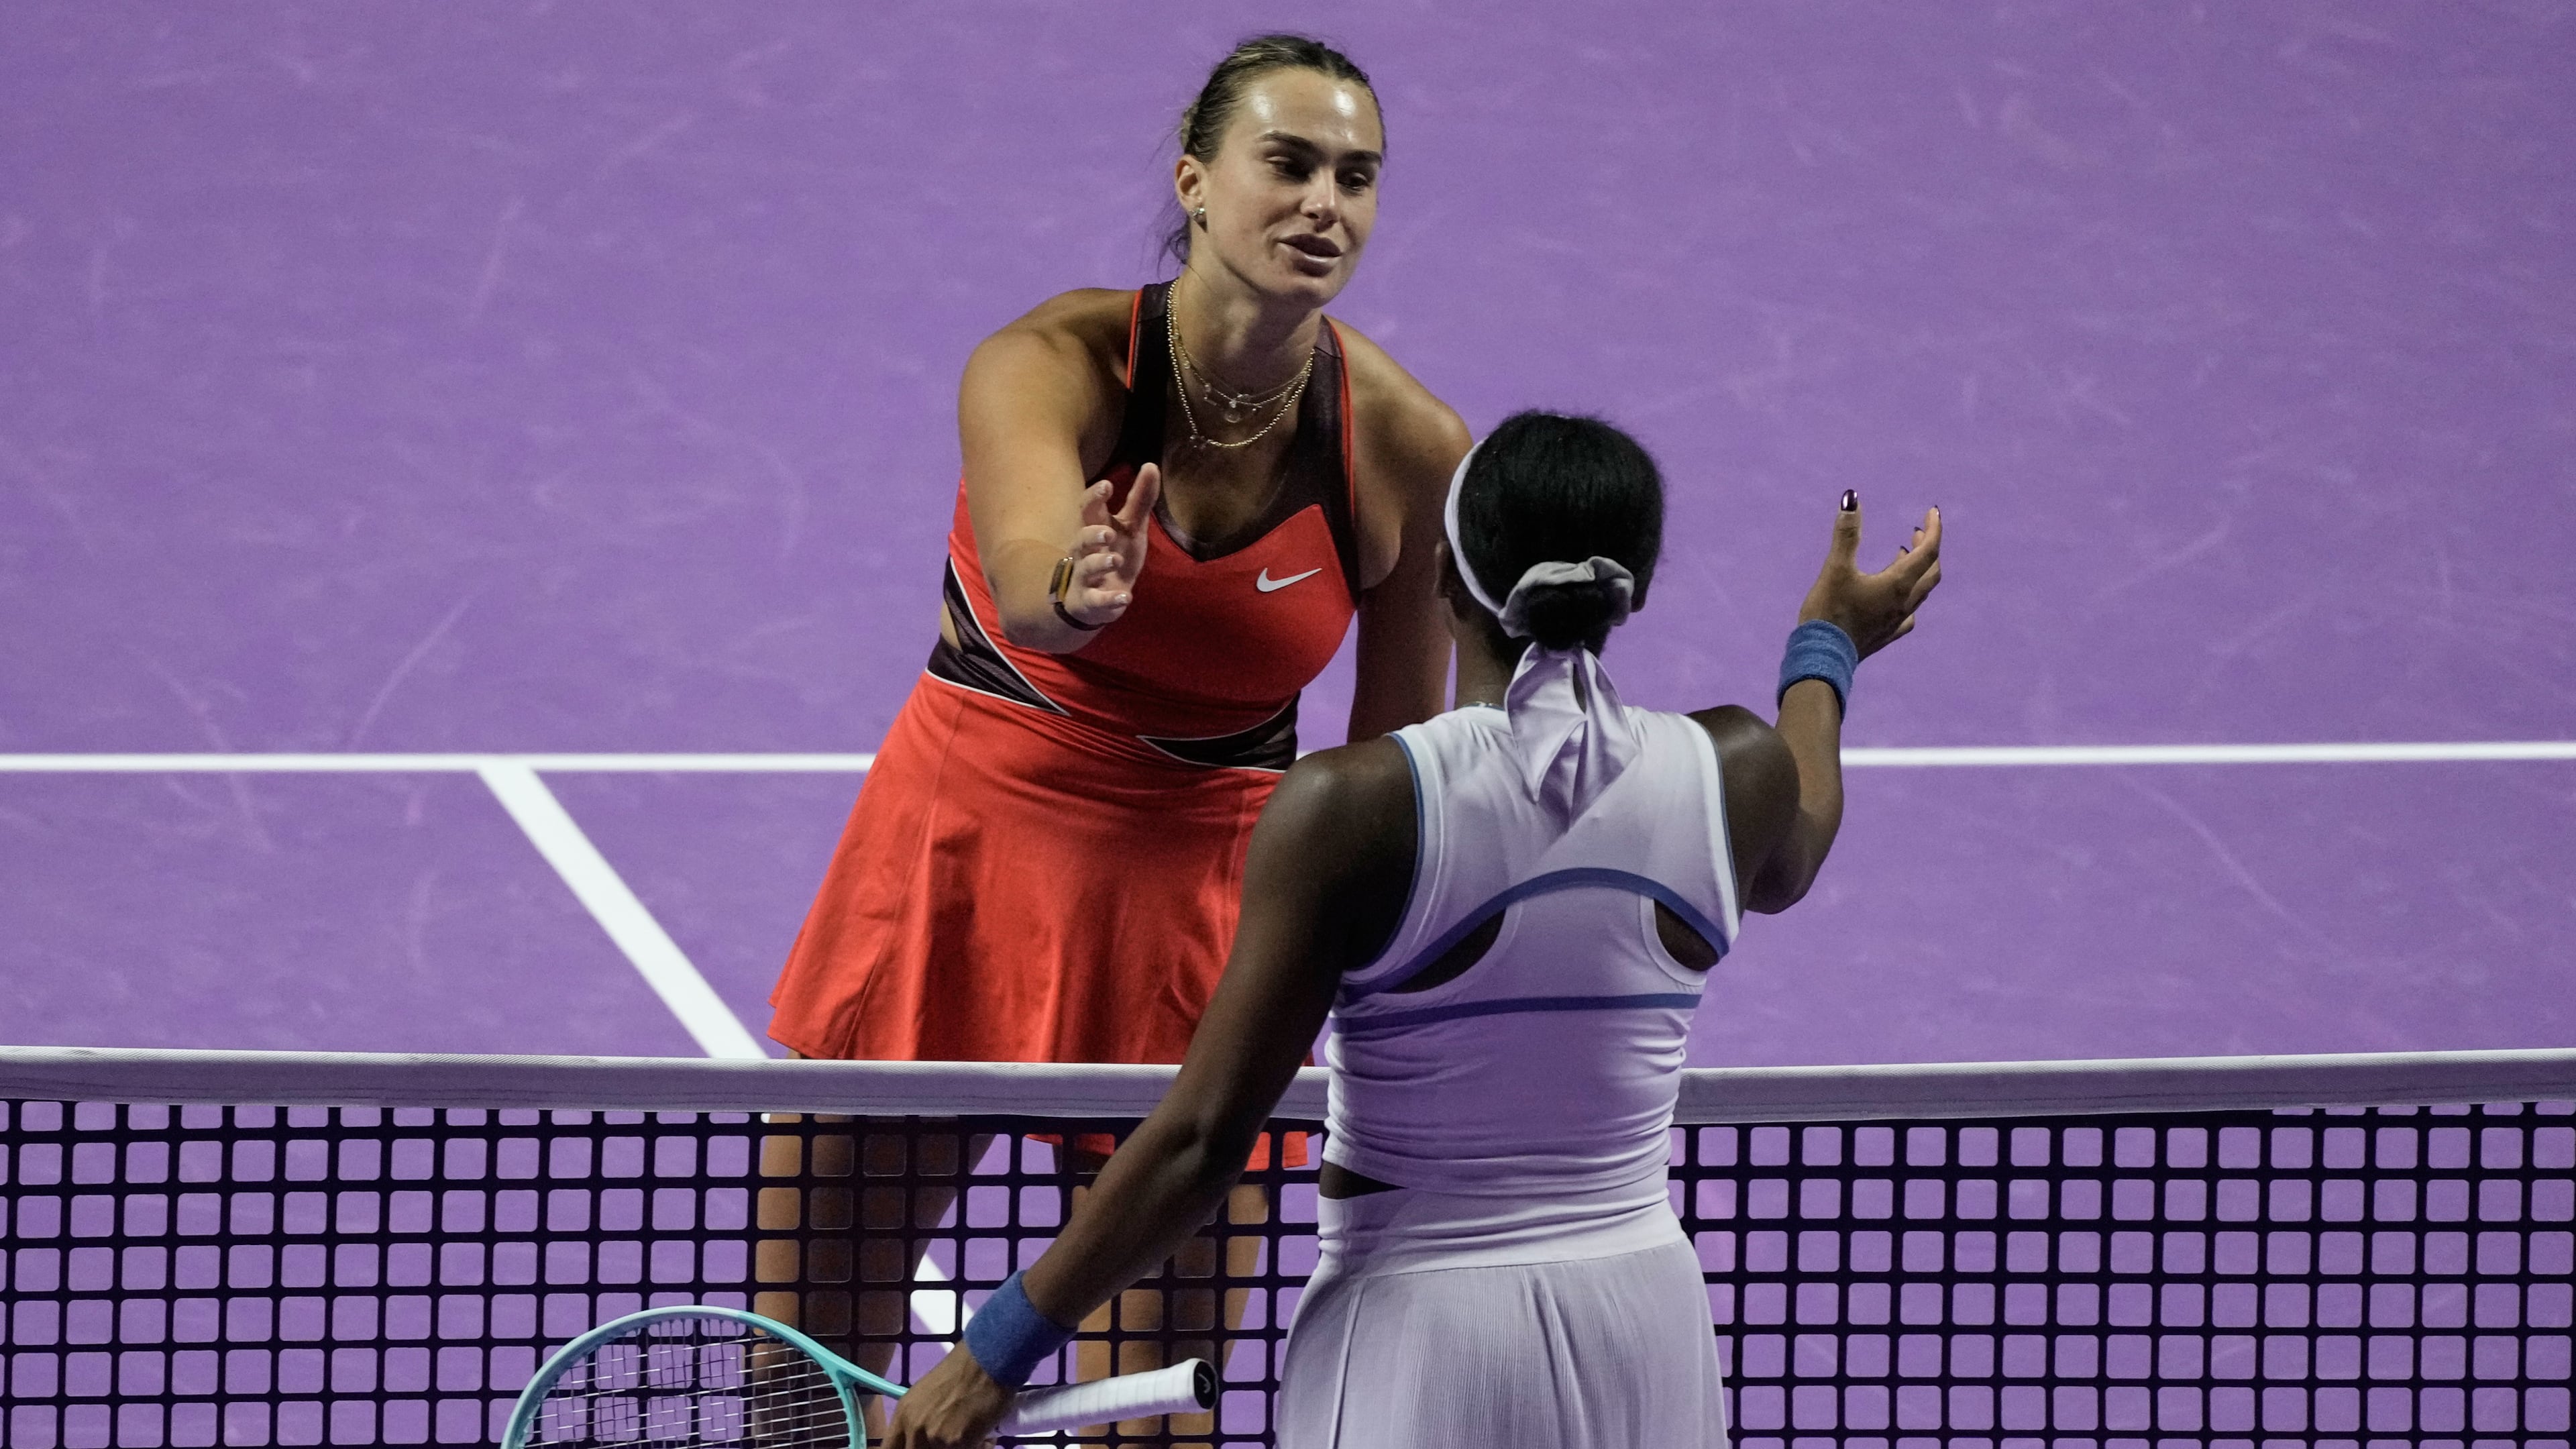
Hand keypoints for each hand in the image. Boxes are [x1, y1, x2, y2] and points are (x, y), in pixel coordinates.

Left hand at [880, 1346, 1012, 1448]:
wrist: (986, 1361)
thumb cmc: (961, 1372)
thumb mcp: (925, 1395)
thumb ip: (918, 1421)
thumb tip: (922, 1440)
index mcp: (903, 1414)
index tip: (919, 1447)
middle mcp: (913, 1427)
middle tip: (952, 1443)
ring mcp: (933, 1437)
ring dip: (960, 1448)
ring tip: (973, 1435)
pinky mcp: (956, 1443)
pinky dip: (980, 1447)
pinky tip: (987, 1435)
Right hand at [1060, 462, 1160, 628]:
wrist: (1096, 599)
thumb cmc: (1113, 554)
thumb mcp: (1130, 528)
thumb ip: (1140, 500)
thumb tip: (1151, 465)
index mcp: (1094, 529)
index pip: (1088, 510)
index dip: (1094, 498)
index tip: (1107, 486)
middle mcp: (1085, 552)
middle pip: (1081, 538)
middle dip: (1092, 534)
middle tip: (1107, 532)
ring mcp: (1086, 578)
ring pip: (1086, 568)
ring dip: (1100, 563)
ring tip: (1115, 559)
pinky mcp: (1091, 602)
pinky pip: (1097, 601)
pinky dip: (1109, 599)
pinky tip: (1125, 597)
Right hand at [1796, 493, 1941, 658]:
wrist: (1821, 657)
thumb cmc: (1829, 611)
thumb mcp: (1835, 568)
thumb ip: (1846, 533)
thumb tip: (1851, 498)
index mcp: (1897, 584)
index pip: (1928, 553)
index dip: (1933, 530)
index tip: (1932, 512)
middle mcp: (1904, 603)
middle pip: (1930, 572)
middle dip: (1928, 548)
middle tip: (1917, 532)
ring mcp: (1896, 621)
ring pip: (1920, 592)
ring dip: (1918, 570)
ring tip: (1903, 554)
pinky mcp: (1886, 635)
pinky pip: (1907, 614)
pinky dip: (1907, 597)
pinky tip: (1896, 597)